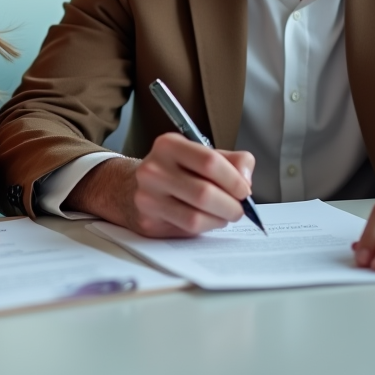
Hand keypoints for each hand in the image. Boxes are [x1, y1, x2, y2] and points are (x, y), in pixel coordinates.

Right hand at [66, 133, 255, 237]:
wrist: (129, 187)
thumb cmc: (174, 170)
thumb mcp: (199, 154)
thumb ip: (231, 161)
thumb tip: (246, 180)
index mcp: (168, 145)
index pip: (209, 162)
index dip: (234, 179)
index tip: (245, 190)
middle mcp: (153, 169)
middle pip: (204, 193)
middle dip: (231, 205)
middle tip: (239, 208)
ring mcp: (147, 197)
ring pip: (196, 216)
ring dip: (220, 219)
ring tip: (225, 215)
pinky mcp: (148, 220)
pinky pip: (187, 229)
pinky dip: (206, 227)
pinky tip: (207, 219)